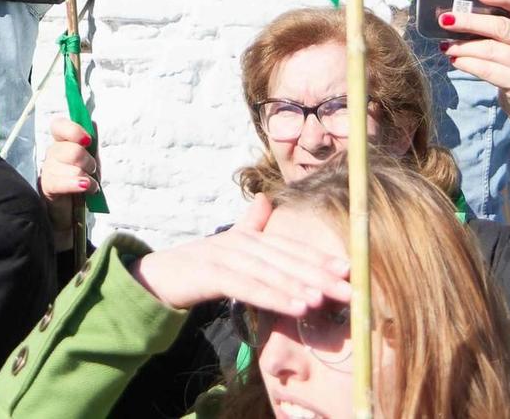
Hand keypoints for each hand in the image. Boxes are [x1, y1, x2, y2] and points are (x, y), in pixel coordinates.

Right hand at [39, 119, 95, 250]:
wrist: (69, 210)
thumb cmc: (80, 180)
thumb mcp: (89, 161)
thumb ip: (91, 145)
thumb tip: (93, 124)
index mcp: (61, 141)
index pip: (59, 125)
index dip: (74, 130)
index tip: (87, 141)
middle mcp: (52, 152)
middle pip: (72, 150)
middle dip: (88, 162)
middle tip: (91, 170)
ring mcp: (48, 169)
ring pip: (72, 167)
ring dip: (87, 177)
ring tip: (90, 184)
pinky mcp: (47, 186)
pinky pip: (63, 182)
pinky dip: (79, 184)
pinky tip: (85, 187)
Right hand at [132, 196, 350, 314]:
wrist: (157, 275)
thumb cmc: (199, 266)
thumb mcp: (228, 247)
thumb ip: (249, 226)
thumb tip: (266, 200)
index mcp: (251, 237)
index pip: (292, 248)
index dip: (321, 257)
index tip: (351, 270)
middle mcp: (242, 242)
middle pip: (288, 259)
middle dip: (321, 275)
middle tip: (352, 290)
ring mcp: (225, 255)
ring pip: (271, 272)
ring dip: (301, 285)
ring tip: (327, 298)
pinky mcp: (211, 273)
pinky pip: (248, 287)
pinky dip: (275, 297)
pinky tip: (297, 308)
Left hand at [440, 0, 509, 122]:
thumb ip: (507, 24)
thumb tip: (465, 11)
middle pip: (502, 27)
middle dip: (469, 22)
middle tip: (446, 20)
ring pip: (491, 50)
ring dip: (463, 46)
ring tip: (446, 45)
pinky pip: (489, 70)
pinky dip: (468, 64)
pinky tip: (456, 60)